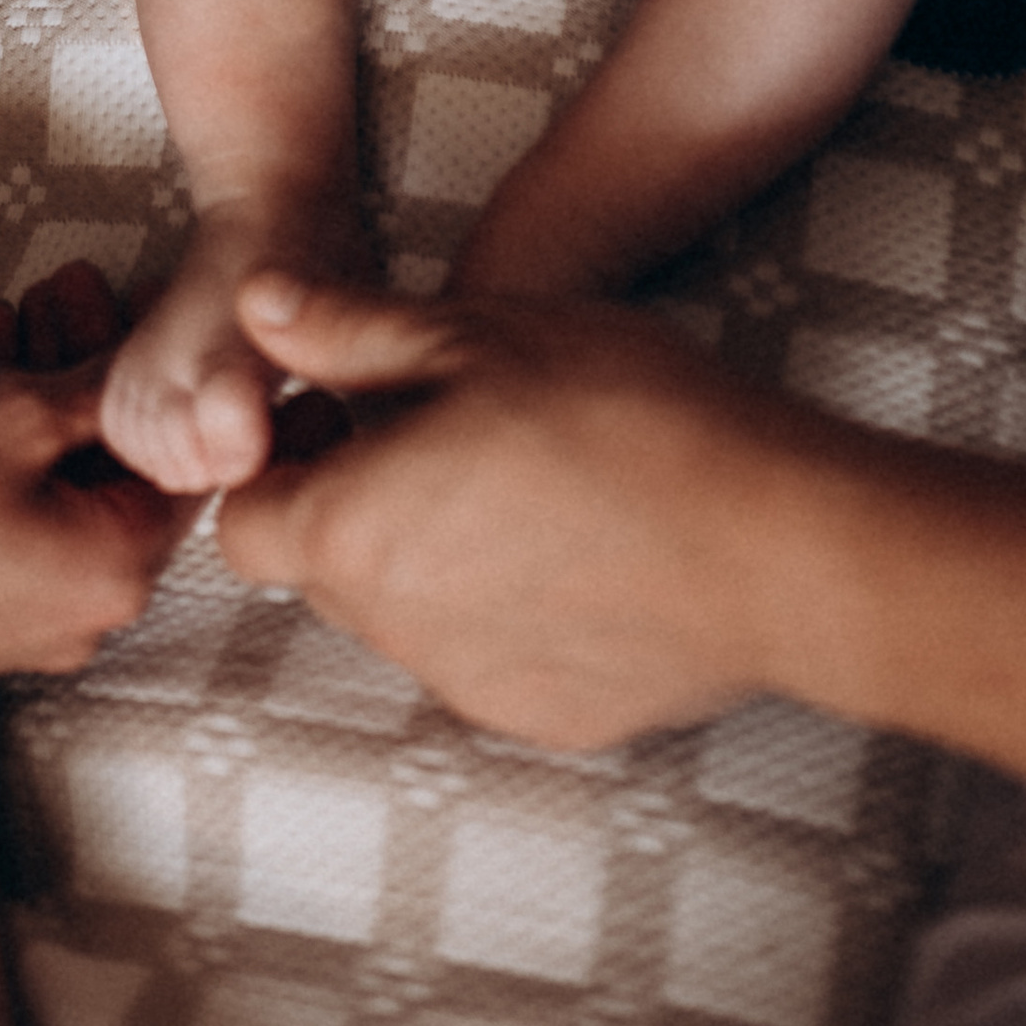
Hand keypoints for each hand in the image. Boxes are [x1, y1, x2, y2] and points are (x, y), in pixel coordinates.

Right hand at [0, 265, 191, 700]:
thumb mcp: (9, 417)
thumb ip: (103, 387)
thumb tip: (164, 358)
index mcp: (120, 571)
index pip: (187, 455)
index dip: (171, 365)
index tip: (151, 297)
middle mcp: (91, 608)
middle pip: (118, 462)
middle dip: (95, 359)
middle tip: (73, 283)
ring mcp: (33, 615)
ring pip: (64, 478)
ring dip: (45, 387)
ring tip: (23, 302)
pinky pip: (22, 508)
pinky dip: (9, 438)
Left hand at [216, 277, 814, 748]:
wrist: (777, 547)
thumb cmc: (623, 415)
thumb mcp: (477, 335)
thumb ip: (350, 331)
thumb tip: (258, 307)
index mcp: (354, 531)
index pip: (248, 523)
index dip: (283, 459)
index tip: (349, 409)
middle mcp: (393, 631)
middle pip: (327, 568)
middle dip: (361, 501)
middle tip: (450, 425)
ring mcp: (472, 686)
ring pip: (410, 614)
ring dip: (437, 553)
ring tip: (533, 476)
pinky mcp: (546, 719)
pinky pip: (491, 656)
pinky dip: (513, 606)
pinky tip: (589, 545)